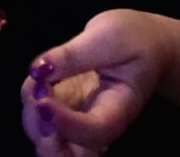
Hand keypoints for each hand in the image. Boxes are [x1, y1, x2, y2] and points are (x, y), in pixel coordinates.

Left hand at [21, 9, 167, 155]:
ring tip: (37, 83)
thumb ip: (74, 54)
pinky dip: (32, 110)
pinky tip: (37, 84)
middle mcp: (98, 126)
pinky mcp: (65, 115)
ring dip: (33, 120)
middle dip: (44, 136)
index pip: (95, 131)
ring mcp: (80, 124)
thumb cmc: (134, 39)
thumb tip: (39, 69)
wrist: (147, 45)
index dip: (66, 123)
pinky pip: (43, 125)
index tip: (43, 101)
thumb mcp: (108, 35)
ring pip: (50, 143)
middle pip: (70, 154)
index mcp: (119, 109)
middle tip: (37, 100)